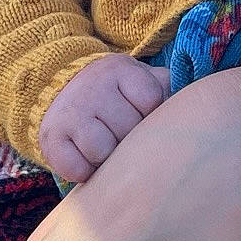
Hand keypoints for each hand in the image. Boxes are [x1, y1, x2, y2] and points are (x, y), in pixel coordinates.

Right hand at [39, 54, 170, 181]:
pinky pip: (77, 169)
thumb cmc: (116, 94)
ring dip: (108, 157)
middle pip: (128, 129)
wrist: (63, 90)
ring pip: (102, 151)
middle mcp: (92, 87)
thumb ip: (166, 87)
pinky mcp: (51, 138)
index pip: (151, 100)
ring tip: (107, 145)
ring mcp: (69, 113)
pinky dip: (85, 171)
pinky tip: (87, 158)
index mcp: (119, 69)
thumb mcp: (140, 80)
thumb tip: (189, 108)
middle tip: (123, 133)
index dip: (151, 114)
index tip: (142, 112)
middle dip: (130, 138)